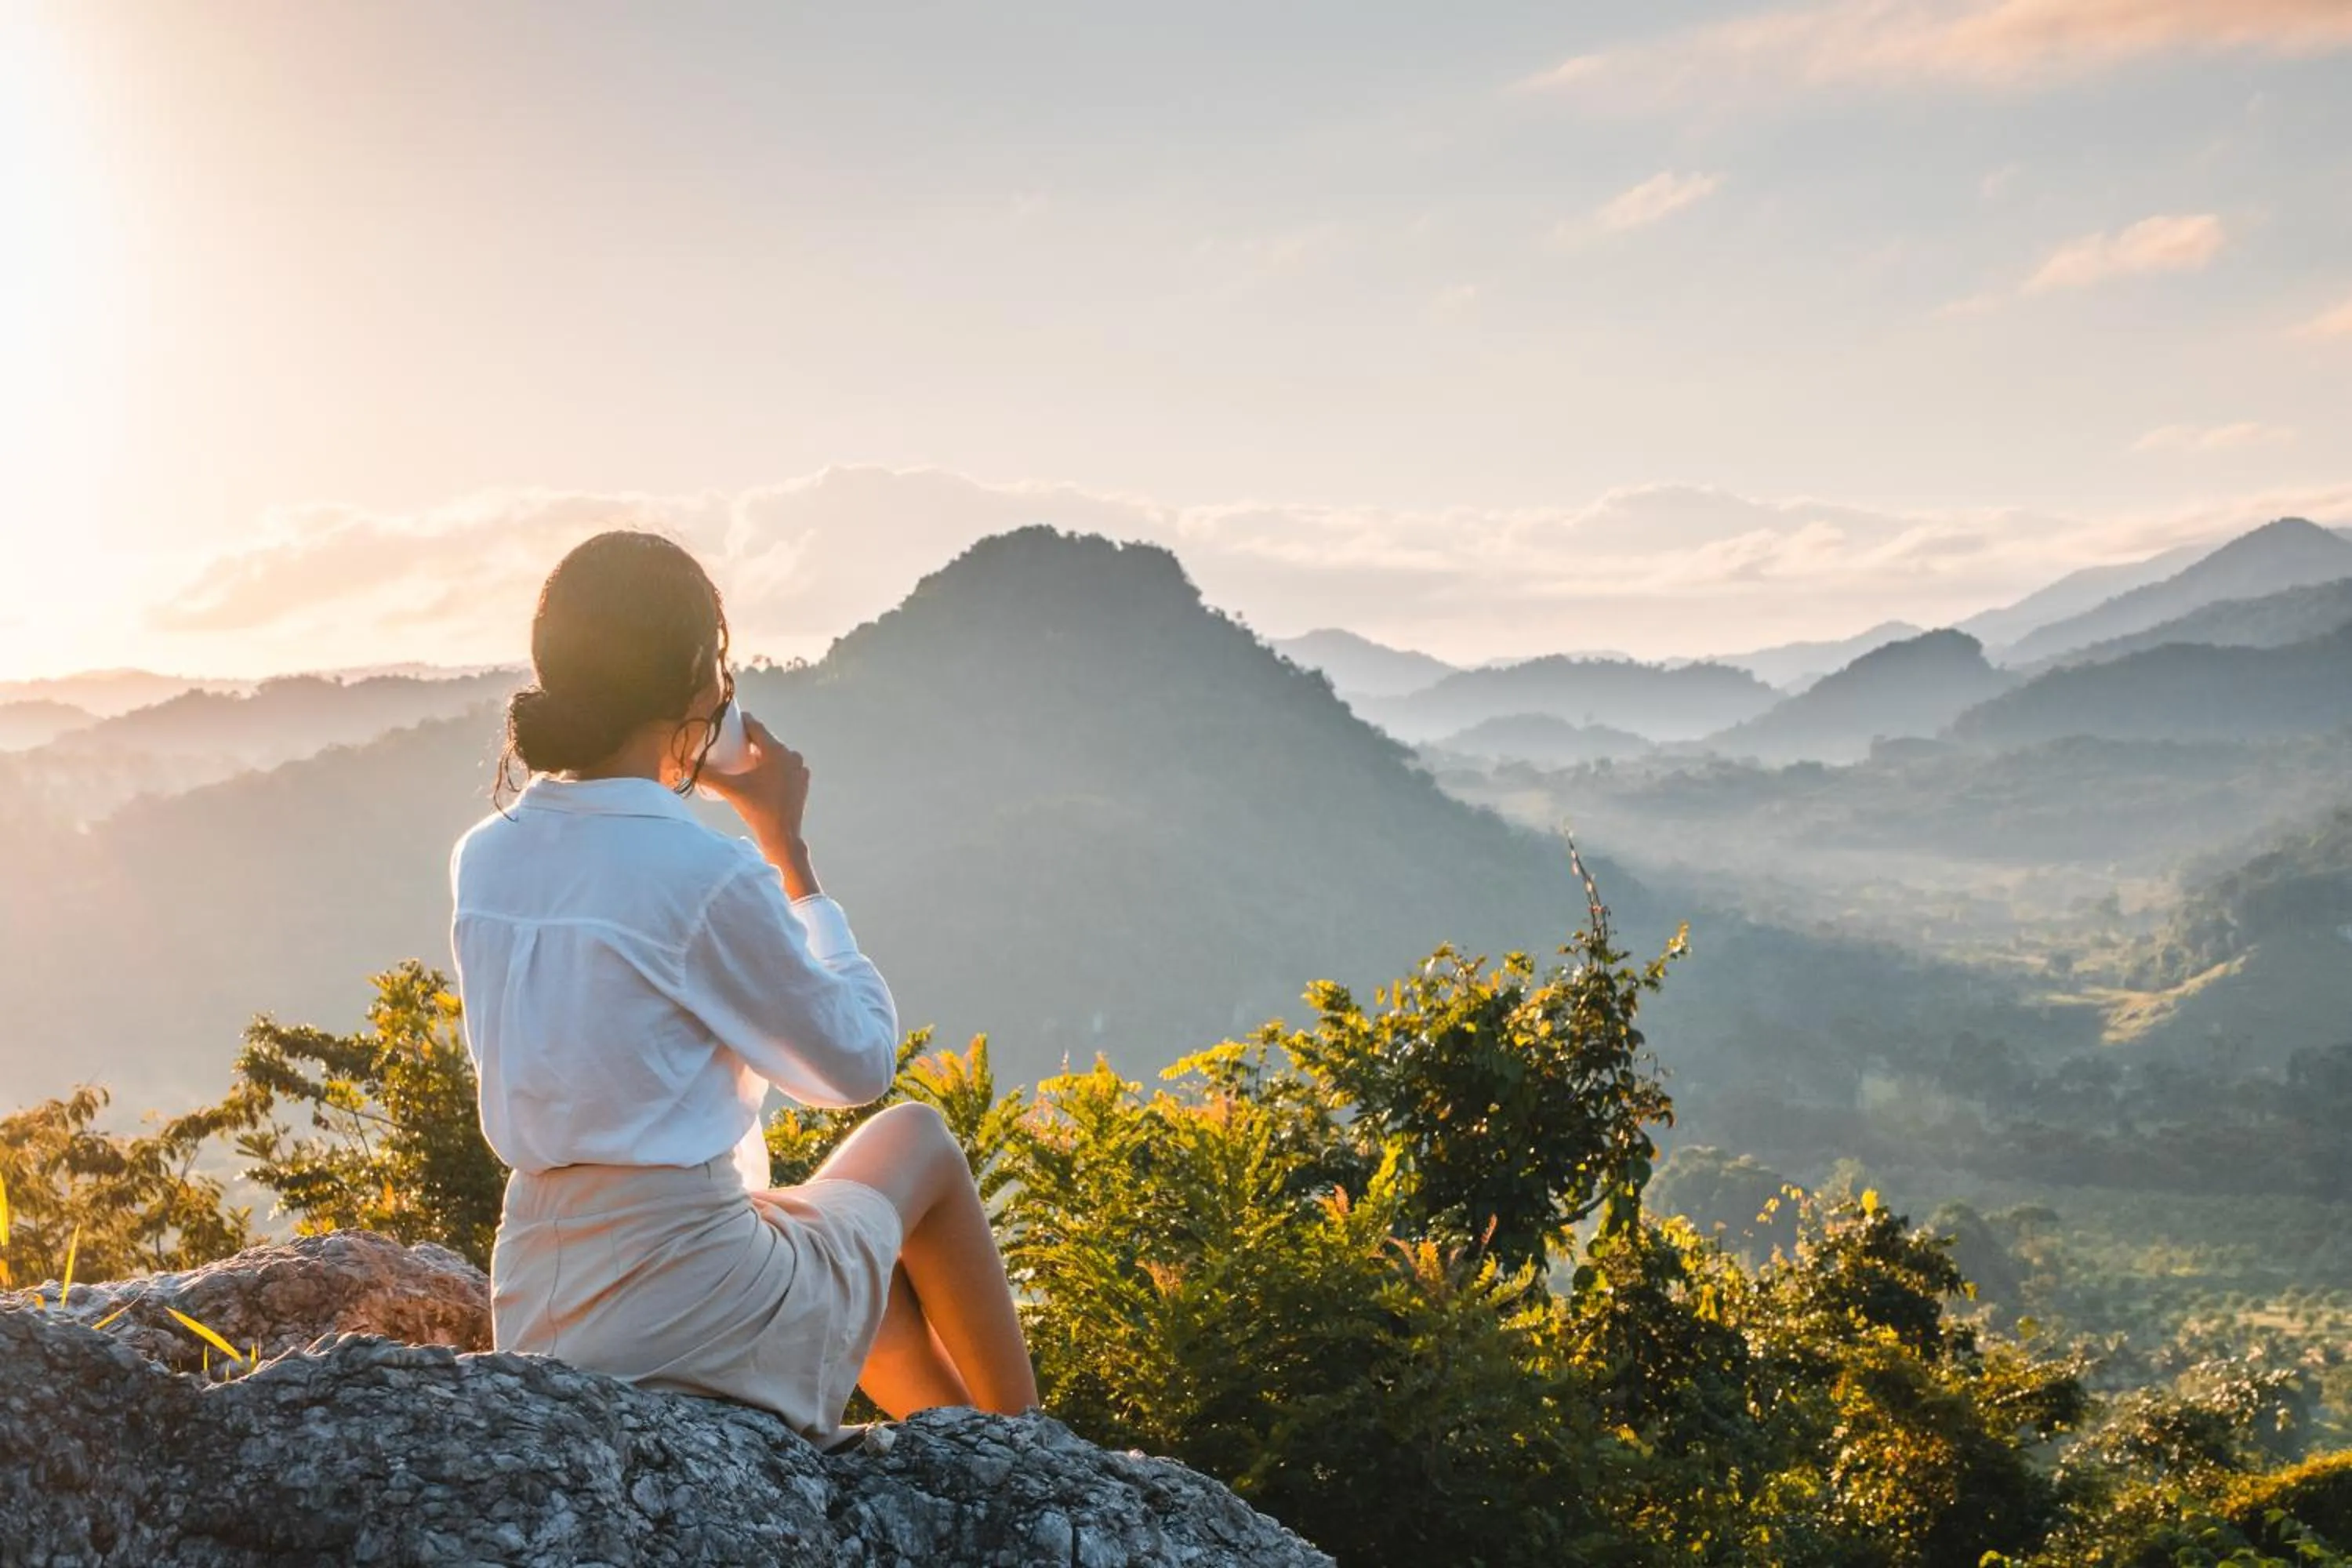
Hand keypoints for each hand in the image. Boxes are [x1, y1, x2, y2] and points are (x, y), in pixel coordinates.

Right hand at [699, 715, 820, 896]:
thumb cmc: (757, 810)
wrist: (782, 836)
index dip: (741, 722)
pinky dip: (771, 765)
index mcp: (777, 751)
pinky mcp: (802, 781)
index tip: (728, 722)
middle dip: (748, 739)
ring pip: (775, 753)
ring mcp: (799, 769)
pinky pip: (784, 765)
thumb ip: (707, 775)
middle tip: (730, 740)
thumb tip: (684, 764)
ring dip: (760, 753)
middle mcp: (792, 755)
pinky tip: (758, 771)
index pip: (756, 727)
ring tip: (741, 756)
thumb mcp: (730, 790)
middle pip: (766, 740)